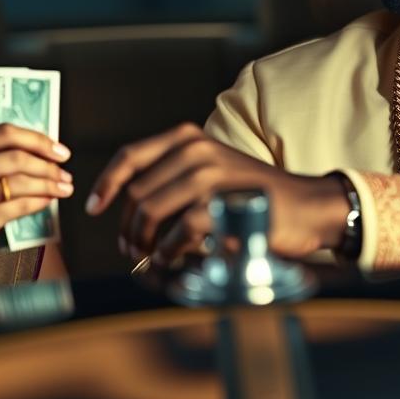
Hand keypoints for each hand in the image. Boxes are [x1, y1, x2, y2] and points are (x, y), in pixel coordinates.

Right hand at [0, 124, 72, 288]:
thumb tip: (36, 148)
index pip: (5, 133)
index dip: (37, 138)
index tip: (58, 148)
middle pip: (18, 157)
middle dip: (48, 163)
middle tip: (65, 170)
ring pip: (23, 182)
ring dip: (51, 183)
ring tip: (65, 186)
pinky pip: (21, 206)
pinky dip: (41, 201)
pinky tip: (50, 200)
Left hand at [86, 123, 348, 265]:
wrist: (305, 206)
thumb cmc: (254, 194)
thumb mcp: (211, 170)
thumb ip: (173, 177)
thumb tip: (129, 209)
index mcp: (188, 138)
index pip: (130, 157)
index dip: (105, 185)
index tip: (94, 208)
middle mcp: (196, 150)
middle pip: (136, 192)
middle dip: (127, 226)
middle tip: (132, 248)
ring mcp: (209, 175)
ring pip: (150, 211)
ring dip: (143, 241)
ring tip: (149, 256)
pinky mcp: (222, 204)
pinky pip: (177, 232)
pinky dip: (168, 252)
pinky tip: (171, 260)